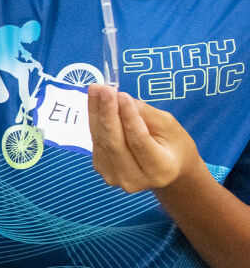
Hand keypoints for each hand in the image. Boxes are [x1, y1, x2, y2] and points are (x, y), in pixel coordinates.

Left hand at [88, 85, 202, 192]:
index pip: (139, 141)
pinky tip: (95, 102)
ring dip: (96, 113)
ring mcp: (114, 176)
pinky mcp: (101, 168)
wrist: (166, 169)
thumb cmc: (173, 145)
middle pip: (115, 143)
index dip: (129, 118)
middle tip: (104, 88)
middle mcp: (134, 179)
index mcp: (160, 171)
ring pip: (101, 141)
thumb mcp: (169, 126)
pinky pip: (96, 141)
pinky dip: (94, 119)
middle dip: (108, 113)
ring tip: (96, 89)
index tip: (122, 95)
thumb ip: (145, 114)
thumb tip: (120, 98)